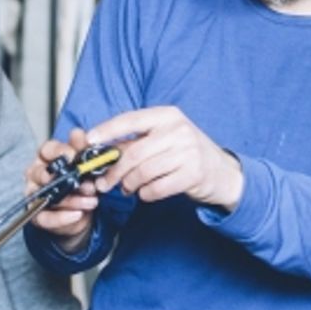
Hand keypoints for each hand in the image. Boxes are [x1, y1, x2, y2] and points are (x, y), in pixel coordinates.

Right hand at [25, 128, 99, 253]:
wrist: (80, 212)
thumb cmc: (80, 183)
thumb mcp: (84, 165)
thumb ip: (80, 148)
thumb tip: (77, 133)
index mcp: (46, 158)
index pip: (46, 149)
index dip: (60, 151)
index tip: (74, 155)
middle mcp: (36, 174)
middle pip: (40, 172)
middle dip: (64, 178)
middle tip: (85, 182)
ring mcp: (35, 196)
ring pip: (46, 195)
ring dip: (71, 199)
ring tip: (92, 201)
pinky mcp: (38, 217)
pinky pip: (46, 218)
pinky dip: (63, 218)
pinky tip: (78, 215)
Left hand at [87, 106, 243, 211]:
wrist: (222, 172)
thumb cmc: (185, 153)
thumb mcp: (163, 138)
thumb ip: (136, 142)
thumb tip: (100, 149)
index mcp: (167, 115)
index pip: (130, 120)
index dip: (107, 130)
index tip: (88, 139)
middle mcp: (178, 130)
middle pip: (134, 153)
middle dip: (114, 171)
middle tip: (103, 183)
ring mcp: (188, 152)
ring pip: (143, 172)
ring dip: (129, 185)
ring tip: (127, 189)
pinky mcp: (194, 174)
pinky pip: (157, 188)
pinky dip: (146, 194)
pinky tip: (145, 193)